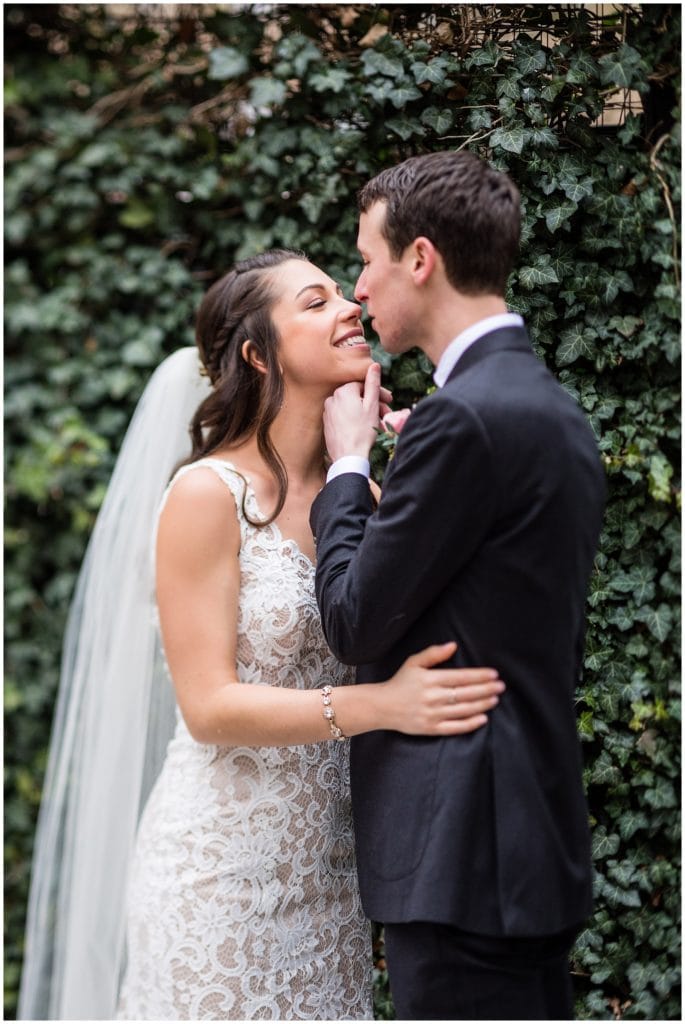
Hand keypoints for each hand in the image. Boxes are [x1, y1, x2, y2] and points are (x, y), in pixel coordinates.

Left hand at [323, 363, 391, 461]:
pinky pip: (343, 416)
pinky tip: (365, 429)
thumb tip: (373, 364)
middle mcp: (332, 398)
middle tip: (387, 414)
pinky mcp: (327, 424)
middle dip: (374, 404)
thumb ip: (372, 383)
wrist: (348, 457)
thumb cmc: (362, 431)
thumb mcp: (372, 405)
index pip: (363, 385)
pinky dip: (355, 419)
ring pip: (351, 407)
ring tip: (379, 424)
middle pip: (357, 396)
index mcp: (343, 391)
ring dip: (366, 412)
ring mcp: (327, 411)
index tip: (389, 401)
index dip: (378, 392)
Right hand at [381, 642, 503, 735]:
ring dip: (482, 704)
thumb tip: (453, 646)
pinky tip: (483, 719)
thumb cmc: (400, 682)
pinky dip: (470, 724)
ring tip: (495, 699)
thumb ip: (433, 654)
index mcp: (430, 679)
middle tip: (501, 686)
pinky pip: (455, 728)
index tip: (493, 674)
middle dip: (486, 689)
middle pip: (465, 693)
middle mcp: (432, 697)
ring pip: (463, 710)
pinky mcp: (431, 729)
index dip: (479, 676)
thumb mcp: (413, 663)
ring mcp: (432, 714)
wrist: (382, 706)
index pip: (461, 677)